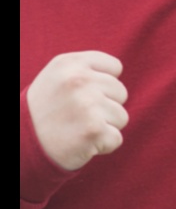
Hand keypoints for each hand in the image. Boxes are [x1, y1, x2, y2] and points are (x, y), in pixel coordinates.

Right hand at [26, 51, 128, 170]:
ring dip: (104, 126)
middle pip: (121, 92)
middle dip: (105, 106)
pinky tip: (80, 142)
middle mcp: (79, 80)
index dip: (103, 84)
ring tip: (77, 127)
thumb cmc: (45, 110)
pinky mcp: (94, 130)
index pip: (114, 67)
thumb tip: (118, 75)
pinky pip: (116, 138)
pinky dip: (102, 145)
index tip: (82, 94)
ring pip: (121, 116)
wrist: (21, 143)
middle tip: (77, 115)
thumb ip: (86, 70)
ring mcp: (87, 104)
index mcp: (70, 63)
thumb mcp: (57, 77)